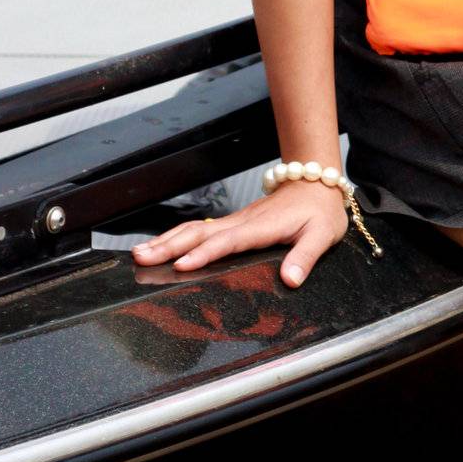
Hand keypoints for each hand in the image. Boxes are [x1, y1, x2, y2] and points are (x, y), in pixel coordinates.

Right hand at [130, 179, 349, 288]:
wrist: (317, 181)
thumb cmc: (321, 211)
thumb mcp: (322, 235)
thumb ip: (306, 257)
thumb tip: (290, 279)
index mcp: (263, 227)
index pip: (230, 241)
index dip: (206, 253)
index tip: (182, 265)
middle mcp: (244, 222)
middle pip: (201, 233)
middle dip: (170, 246)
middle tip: (141, 259)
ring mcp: (237, 221)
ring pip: (197, 228)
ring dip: (168, 240)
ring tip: (140, 253)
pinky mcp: (235, 223)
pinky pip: (202, 229)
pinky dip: (178, 237)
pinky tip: (162, 246)